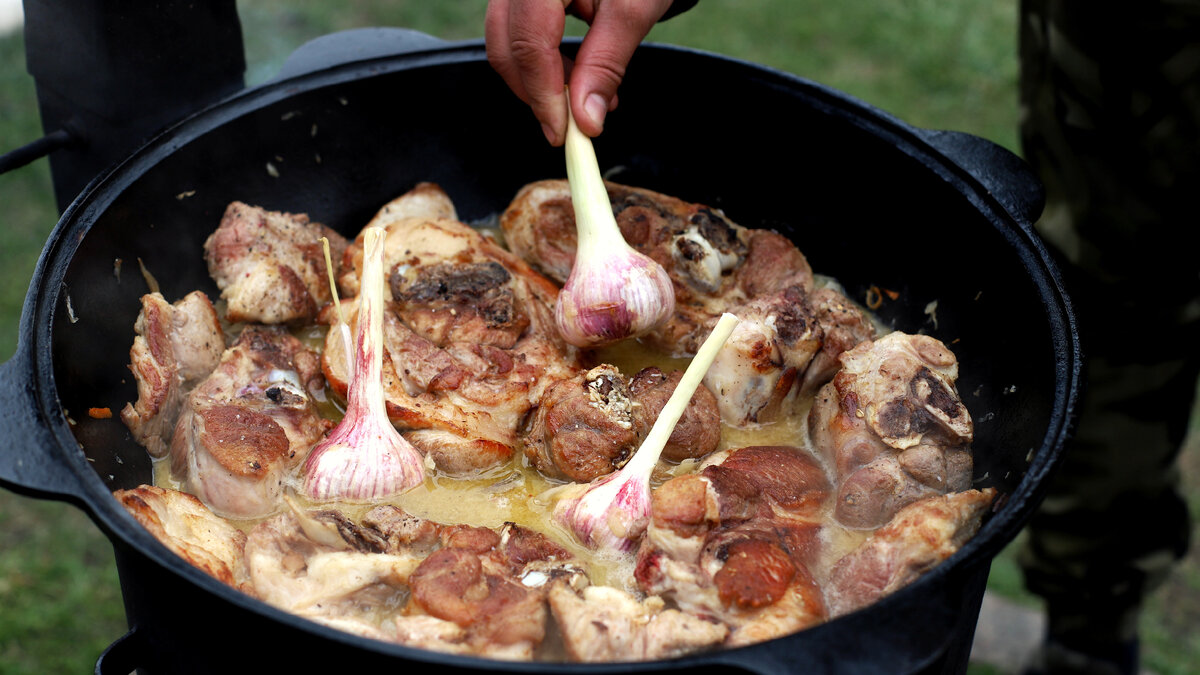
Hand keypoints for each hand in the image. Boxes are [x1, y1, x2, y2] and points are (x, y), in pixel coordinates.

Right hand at [486, 0, 674, 144]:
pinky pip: (517, 32)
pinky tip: (578, 74)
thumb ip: (605, 64)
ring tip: (586, 96)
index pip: (529, 43)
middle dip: (536, 92)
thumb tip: (585, 119)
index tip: (561, 132)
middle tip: (570, 124)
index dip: (542, 95)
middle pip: (505, 45)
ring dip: (540, 80)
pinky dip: (542, 61)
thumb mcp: (631, 12)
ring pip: (506, 42)